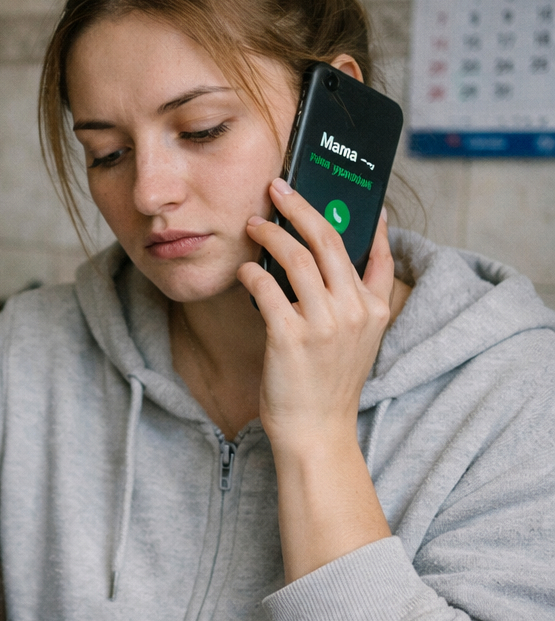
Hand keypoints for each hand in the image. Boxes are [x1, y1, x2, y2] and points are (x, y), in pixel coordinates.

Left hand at [237, 178, 393, 581]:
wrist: (316, 433)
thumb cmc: (327, 387)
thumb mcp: (356, 342)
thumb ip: (351, 302)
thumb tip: (328, 262)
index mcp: (375, 309)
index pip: (376, 252)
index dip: (366, 220)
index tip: (354, 196)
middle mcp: (354, 310)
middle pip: (327, 239)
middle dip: (299, 205)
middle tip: (277, 188)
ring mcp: (324, 322)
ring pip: (295, 255)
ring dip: (269, 231)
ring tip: (252, 223)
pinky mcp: (290, 335)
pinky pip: (266, 286)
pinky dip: (252, 271)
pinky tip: (245, 268)